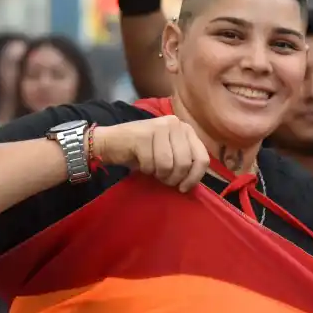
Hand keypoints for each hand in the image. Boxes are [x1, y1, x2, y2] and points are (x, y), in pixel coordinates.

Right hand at [94, 115, 210, 191]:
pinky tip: (140, 163)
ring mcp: (160, 127)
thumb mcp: (170, 153)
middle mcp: (176, 124)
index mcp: (186, 129)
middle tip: (163, 179)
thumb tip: (195, 182)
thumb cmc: (142, 151)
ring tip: (152, 169)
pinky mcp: (144, 134)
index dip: (195, 177)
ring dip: (158, 174)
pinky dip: (145, 170)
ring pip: (168, 165)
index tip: (184, 188)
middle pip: (185, 163)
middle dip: (173, 178)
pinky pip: (151, 164)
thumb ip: (185, 161)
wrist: (110, 142)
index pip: (202, 158)